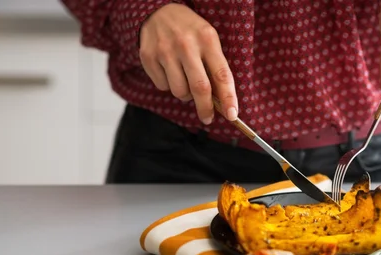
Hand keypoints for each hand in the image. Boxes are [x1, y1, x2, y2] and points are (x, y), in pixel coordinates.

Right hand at [139, 4, 237, 123]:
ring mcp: (165, 51)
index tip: (232, 115)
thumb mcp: (208, 39)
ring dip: (185, 94)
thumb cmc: (190, 31)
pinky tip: (169, 70)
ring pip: (179, 91)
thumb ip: (215, 66)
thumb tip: (221, 101)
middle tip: (208, 118)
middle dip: (205, 108)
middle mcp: (186, 44)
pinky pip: (162, 86)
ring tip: (185, 80)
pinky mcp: (148, 57)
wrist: (157, 11)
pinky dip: (168, 85)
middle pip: (199, 88)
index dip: (228, 98)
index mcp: (207, 39)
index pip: (221, 75)